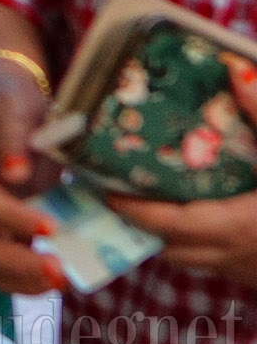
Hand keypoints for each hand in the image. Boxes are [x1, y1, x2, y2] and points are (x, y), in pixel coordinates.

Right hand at [0, 65, 64, 293]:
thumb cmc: (9, 107)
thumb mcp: (13, 108)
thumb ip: (12, 136)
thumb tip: (14, 172)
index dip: (10, 216)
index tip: (50, 226)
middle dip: (18, 262)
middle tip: (59, 270)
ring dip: (20, 280)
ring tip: (60, 280)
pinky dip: (22, 282)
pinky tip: (53, 280)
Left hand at [108, 55, 256, 286]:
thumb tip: (235, 69)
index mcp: (238, 227)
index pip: (162, 223)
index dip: (128, 206)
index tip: (102, 183)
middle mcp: (239, 258)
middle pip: (170, 246)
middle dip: (142, 219)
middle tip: (123, 184)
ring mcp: (255, 275)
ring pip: (196, 261)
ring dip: (173, 235)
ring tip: (157, 197)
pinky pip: (223, 267)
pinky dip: (205, 245)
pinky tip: (212, 214)